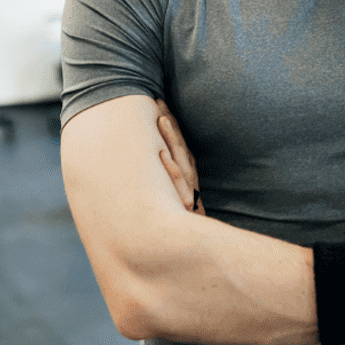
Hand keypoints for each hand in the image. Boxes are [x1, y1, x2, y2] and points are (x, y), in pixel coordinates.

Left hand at [155, 98, 205, 214]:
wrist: (191, 243)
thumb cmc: (179, 219)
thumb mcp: (176, 195)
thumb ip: (170, 176)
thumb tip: (152, 157)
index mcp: (188, 172)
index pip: (179, 141)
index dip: (171, 122)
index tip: (159, 103)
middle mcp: (188, 176)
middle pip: (179, 143)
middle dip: (169, 122)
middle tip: (158, 101)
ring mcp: (186, 188)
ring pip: (178, 158)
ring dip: (170, 137)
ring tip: (161, 118)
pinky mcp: (183, 201)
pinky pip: (176, 181)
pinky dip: (170, 167)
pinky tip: (161, 154)